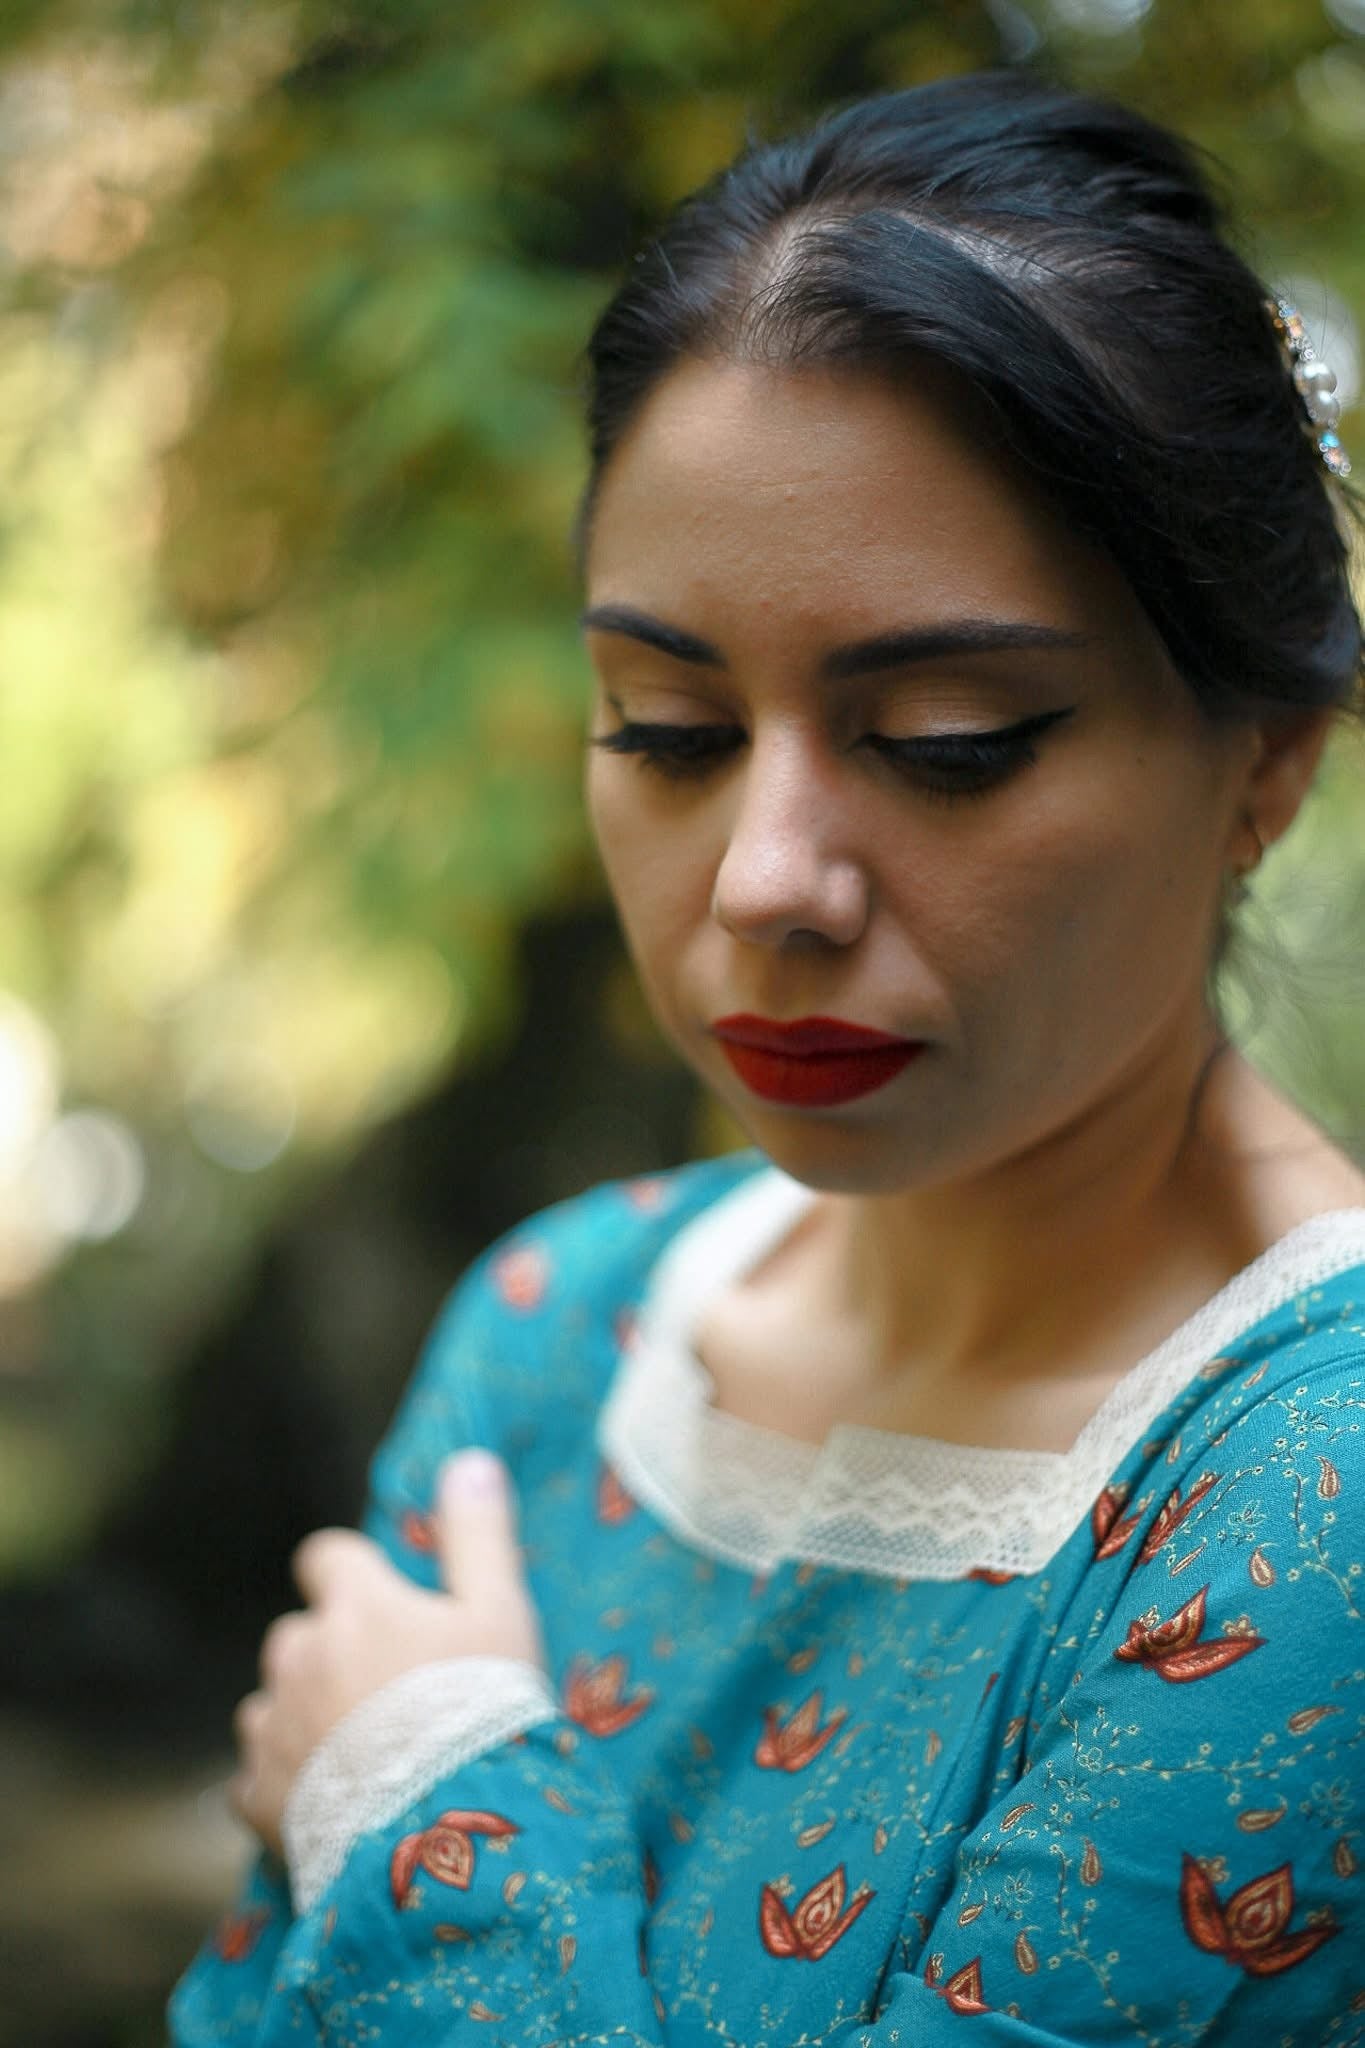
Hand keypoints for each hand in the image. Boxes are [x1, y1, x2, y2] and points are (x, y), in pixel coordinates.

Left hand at [229, 1449, 545, 1858]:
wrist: (441, 1835)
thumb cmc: (479, 1711)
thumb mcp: (499, 1612)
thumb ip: (479, 1534)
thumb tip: (471, 1461)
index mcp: (355, 1605)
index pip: (326, 1557)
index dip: (350, 1575)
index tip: (380, 1601)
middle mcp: (299, 1654)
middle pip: (299, 1634)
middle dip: (330, 1654)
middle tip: (387, 1697)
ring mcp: (270, 1727)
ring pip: (273, 1705)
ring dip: (302, 1718)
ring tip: (360, 1759)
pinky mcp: (254, 1796)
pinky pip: (256, 1778)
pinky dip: (283, 1785)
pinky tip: (329, 1806)